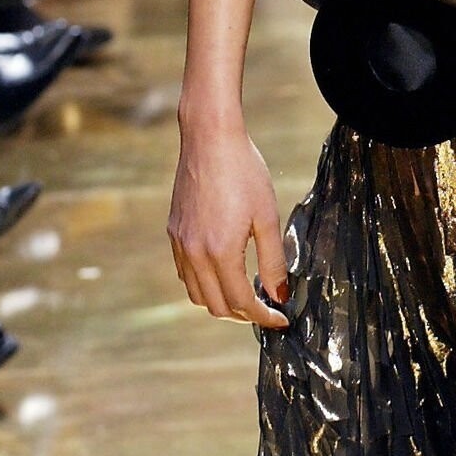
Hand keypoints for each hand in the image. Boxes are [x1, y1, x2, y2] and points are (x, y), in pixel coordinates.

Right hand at [168, 111, 289, 327]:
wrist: (210, 138)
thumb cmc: (244, 172)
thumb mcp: (268, 217)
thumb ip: (273, 261)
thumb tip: (279, 295)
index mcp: (220, 252)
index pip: (241, 302)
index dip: (263, 316)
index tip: (281, 317)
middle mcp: (194, 253)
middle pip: (216, 306)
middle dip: (243, 315)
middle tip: (266, 309)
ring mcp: (180, 243)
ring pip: (197, 294)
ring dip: (221, 302)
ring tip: (246, 295)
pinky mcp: (174, 232)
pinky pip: (186, 273)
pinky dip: (204, 284)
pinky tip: (222, 272)